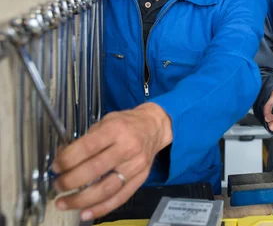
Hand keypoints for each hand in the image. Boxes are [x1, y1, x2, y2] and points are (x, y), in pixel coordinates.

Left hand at [52, 103, 171, 220]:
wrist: (153, 127)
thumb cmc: (126, 124)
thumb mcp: (105, 122)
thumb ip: (85, 140)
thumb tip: (61, 158)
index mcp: (116, 129)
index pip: (88, 147)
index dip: (68, 159)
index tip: (55, 167)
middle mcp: (127, 148)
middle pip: (95, 169)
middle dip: (70, 181)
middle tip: (58, 185)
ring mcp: (136, 165)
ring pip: (106, 188)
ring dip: (81, 200)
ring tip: (64, 203)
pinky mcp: (141, 178)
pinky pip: (120, 197)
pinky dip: (101, 208)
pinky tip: (85, 213)